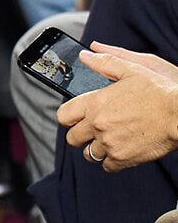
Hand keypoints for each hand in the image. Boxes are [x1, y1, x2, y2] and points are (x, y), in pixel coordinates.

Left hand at [58, 42, 177, 170]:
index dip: (69, 117)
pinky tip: (121, 149)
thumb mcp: (131, 69)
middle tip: (93, 129)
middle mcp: (98, 125)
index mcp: (95, 103)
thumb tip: (85, 56)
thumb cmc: (159, 92)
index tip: (76, 118)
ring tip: (109, 139)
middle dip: (81, 134)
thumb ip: (104, 62)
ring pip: (89, 154)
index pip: (64, 116)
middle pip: (73, 138)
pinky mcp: (122, 159)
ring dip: (96, 148)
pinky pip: (107, 166)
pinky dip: (112, 161)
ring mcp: (109, 144)